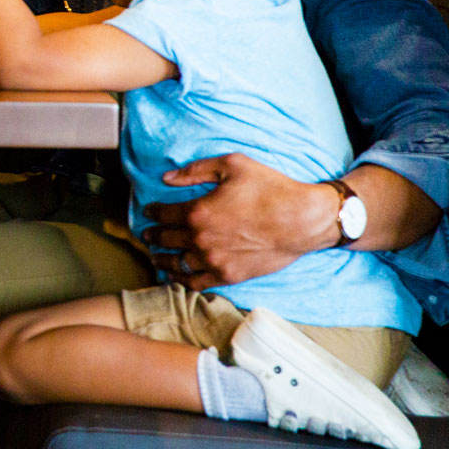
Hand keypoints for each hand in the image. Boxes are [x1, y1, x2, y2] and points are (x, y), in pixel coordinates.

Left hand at [141, 153, 340, 288]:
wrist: (302, 219)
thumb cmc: (269, 188)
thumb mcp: (231, 165)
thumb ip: (195, 171)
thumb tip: (166, 177)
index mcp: (197, 212)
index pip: (163, 214)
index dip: (152, 212)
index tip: (147, 212)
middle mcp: (200, 239)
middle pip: (166, 239)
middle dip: (153, 235)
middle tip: (146, 235)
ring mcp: (214, 261)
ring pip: (176, 264)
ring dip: (162, 260)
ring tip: (156, 257)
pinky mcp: (229, 275)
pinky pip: (197, 282)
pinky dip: (182, 280)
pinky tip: (176, 277)